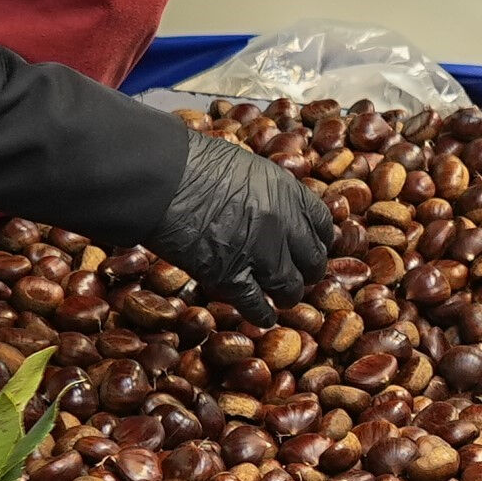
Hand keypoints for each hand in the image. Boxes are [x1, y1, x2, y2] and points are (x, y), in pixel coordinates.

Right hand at [153, 128, 334, 316]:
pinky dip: (262, 314)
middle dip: (306, 272)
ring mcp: (259, 253)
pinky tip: (263, 317)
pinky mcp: (230, 277)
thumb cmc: (190, 163)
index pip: (321, 224)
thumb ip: (263, 189)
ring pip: (289, 287)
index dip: (317, 241)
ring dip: (286, 296)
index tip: (311, 249)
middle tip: (298, 277)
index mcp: (287, 192)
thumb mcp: (243, 166)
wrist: (160, 177)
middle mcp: (282, 224)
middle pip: (312, 260)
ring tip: (281, 299)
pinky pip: (257, 304)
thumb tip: (266, 202)